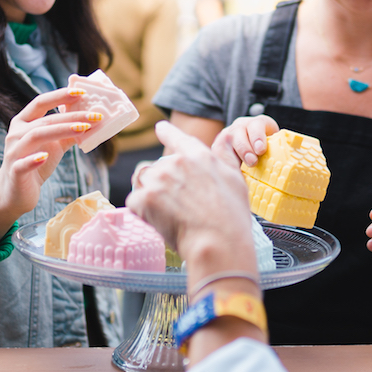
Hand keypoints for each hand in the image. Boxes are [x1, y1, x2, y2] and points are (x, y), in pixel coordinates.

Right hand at [0, 87, 97, 243]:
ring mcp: (13, 152)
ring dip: (61, 131)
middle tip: (95, 116)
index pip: (41, 102)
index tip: (82, 92)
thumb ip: (69, 133)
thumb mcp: (54, 145)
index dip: (60, 95)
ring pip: (35, 136)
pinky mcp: (14, 172)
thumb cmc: (35, 164)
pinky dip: (34, 159)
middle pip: (44, 120)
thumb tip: (93, 121)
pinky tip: (45, 157)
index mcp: (24, 123)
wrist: (14, 193)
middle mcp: (16, 133)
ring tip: (83, 129)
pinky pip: (22, 164)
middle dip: (71, 116)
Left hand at [128, 120, 256, 275]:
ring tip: (169, 213)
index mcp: (198, 155)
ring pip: (144, 183)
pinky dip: (142, 212)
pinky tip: (160, 221)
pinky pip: (134, 202)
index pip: (177, 137)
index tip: (160, 128)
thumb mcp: (236, 179)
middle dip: (163, 183)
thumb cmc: (231, 216)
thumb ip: (225, 157)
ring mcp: (158, 180)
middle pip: (159, 167)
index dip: (167, 132)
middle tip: (179, 206)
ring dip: (150, 195)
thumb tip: (227, 138)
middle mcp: (176, 163)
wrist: (218, 243)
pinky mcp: (145, 199)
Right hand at [211, 114, 278, 167]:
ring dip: (234, 155)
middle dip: (246, 147)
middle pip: (239, 132)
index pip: (257, 125)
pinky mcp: (218, 147)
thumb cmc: (266, 152)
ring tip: (240, 167)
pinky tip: (225, 170)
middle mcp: (241, 127)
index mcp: (257, 123)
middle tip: (253, 161)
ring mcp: (228, 135)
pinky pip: (216, 152)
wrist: (248, 148)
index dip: (258, 137)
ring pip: (227, 141)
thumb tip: (299, 169)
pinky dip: (221, 161)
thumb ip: (281, 152)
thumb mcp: (274, 147)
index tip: (261, 149)